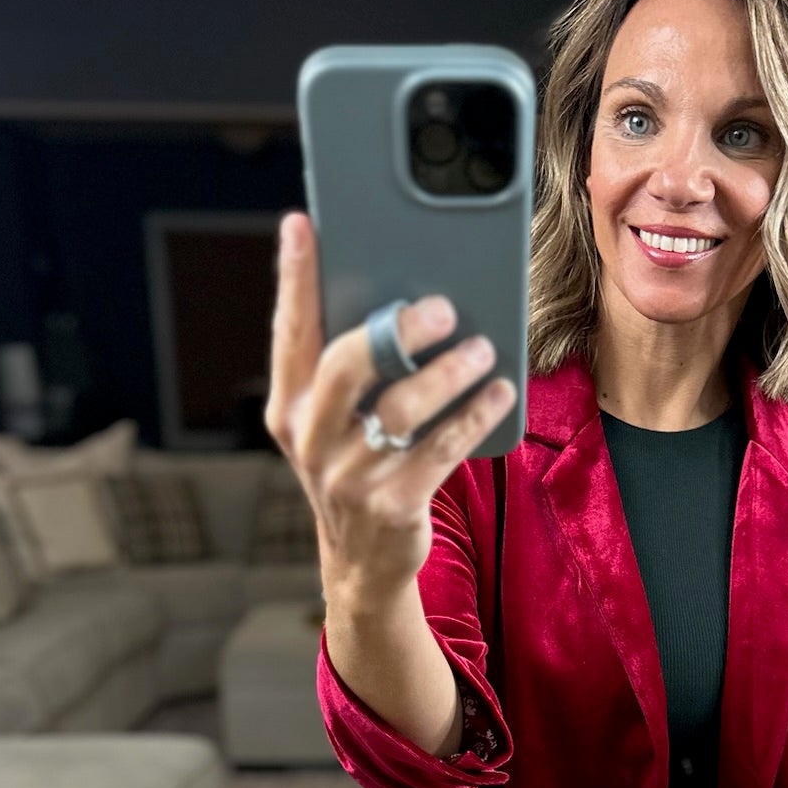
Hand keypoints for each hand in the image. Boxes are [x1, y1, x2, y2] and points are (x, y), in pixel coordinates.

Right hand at [264, 210, 516, 606]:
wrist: (364, 563)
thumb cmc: (359, 467)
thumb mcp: (335, 423)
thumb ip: (346, 371)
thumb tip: (395, 296)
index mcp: (289, 408)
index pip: (290, 333)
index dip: (295, 277)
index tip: (303, 224)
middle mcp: (311, 440)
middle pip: (347, 363)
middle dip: (398, 327)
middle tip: (441, 307)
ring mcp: (349, 477)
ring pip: (402, 407)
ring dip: (449, 371)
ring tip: (482, 349)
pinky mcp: (393, 506)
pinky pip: (442, 448)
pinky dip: (474, 415)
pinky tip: (499, 392)